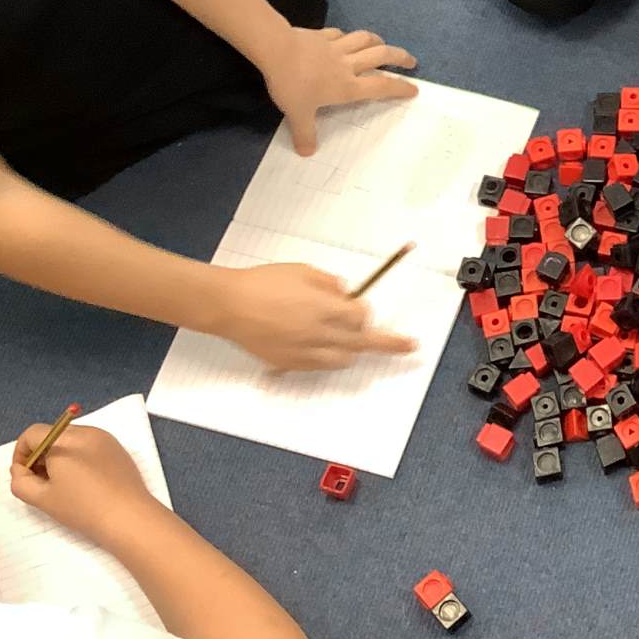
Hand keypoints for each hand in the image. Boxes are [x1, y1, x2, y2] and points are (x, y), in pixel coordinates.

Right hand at [8, 424, 155, 541]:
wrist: (128, 516)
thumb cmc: (81, 507)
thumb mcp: (41, 498)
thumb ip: (20, 481)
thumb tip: (20, 468)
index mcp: (65, 439)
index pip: (32, 433)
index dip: (21, 453)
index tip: (24, 475)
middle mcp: (86, 431)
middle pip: (52, 435)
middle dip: (39, 456)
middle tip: (41, 483)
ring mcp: (105, 438)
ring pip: (70, 440)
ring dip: (58, 458)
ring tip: (62, 485)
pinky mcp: (117, 449)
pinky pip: (88, 446)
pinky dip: (78, 458)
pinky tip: (82, 483)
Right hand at [213, 261, 417, 369]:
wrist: (228, 305)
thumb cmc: (263, 282)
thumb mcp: (303, 271)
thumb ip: (329, 283)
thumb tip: (346, 293)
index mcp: (326, 308)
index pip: (363, 316)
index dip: (364, 312)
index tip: (361, 309)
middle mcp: (319, 334)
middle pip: (364, 343)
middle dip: (390, 344)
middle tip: (411, 347)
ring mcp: (303, 352)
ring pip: (342, 360)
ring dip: (350, 351)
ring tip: (347, 342)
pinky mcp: (287, 364)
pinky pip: (316, 367)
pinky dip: (323, 359)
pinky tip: (316, 348)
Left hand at [261, 26, 418, 155]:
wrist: (276, 50)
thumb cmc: (292, 84)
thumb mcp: (297, 114)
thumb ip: (305, 133)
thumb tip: (307, 152)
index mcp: (348, 86)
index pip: (381, 86)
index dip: (400, 87)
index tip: (414, 88)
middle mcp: (348, 65)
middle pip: (382, 56)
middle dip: (400, 57)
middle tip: (411, 61)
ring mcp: (336, 47)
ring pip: (365, 40)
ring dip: (378, 41)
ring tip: (383, 44)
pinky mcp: (322, 35)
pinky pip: (340, 34)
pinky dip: (347, 36)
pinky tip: (345, 37)